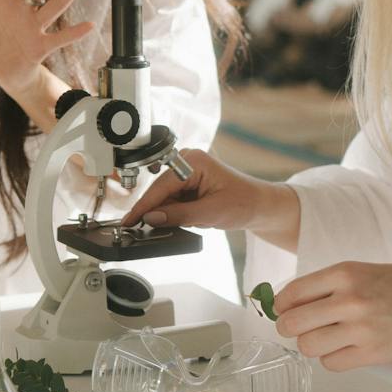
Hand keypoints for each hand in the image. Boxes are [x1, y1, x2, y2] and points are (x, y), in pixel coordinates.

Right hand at [121, 148, 300, 245]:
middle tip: (143, 230)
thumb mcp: (211, 213)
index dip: (144, 206)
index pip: (161, 186)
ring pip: (166, 197)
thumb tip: (152, 218)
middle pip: (160, 190)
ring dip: (171, 214)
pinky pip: (173, 199)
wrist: (260, 206)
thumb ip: (179, 215)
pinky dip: (176, 213)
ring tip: (189, 223)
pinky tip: (188, 219)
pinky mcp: (189, 182)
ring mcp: (188, 171)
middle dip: (157, 212)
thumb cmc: (244, 203)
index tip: (130, 221)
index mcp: (194, 161)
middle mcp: (188, 161)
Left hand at [273, 261, 391, 371]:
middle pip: (292, 323)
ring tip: (323, 338)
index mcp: (346, 273)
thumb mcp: (365, 269)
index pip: (292, 292)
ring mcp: (360, 329)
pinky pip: (331, 363)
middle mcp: (349, 300)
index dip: (281, 304)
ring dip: (311, 344)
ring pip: (308, 346)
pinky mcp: (371, 354)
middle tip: (295, 328)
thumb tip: (293, 299)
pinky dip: (331, 358)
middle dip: (288, 327)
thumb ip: (332, 282)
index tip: (281, 309)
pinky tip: (343, 348)